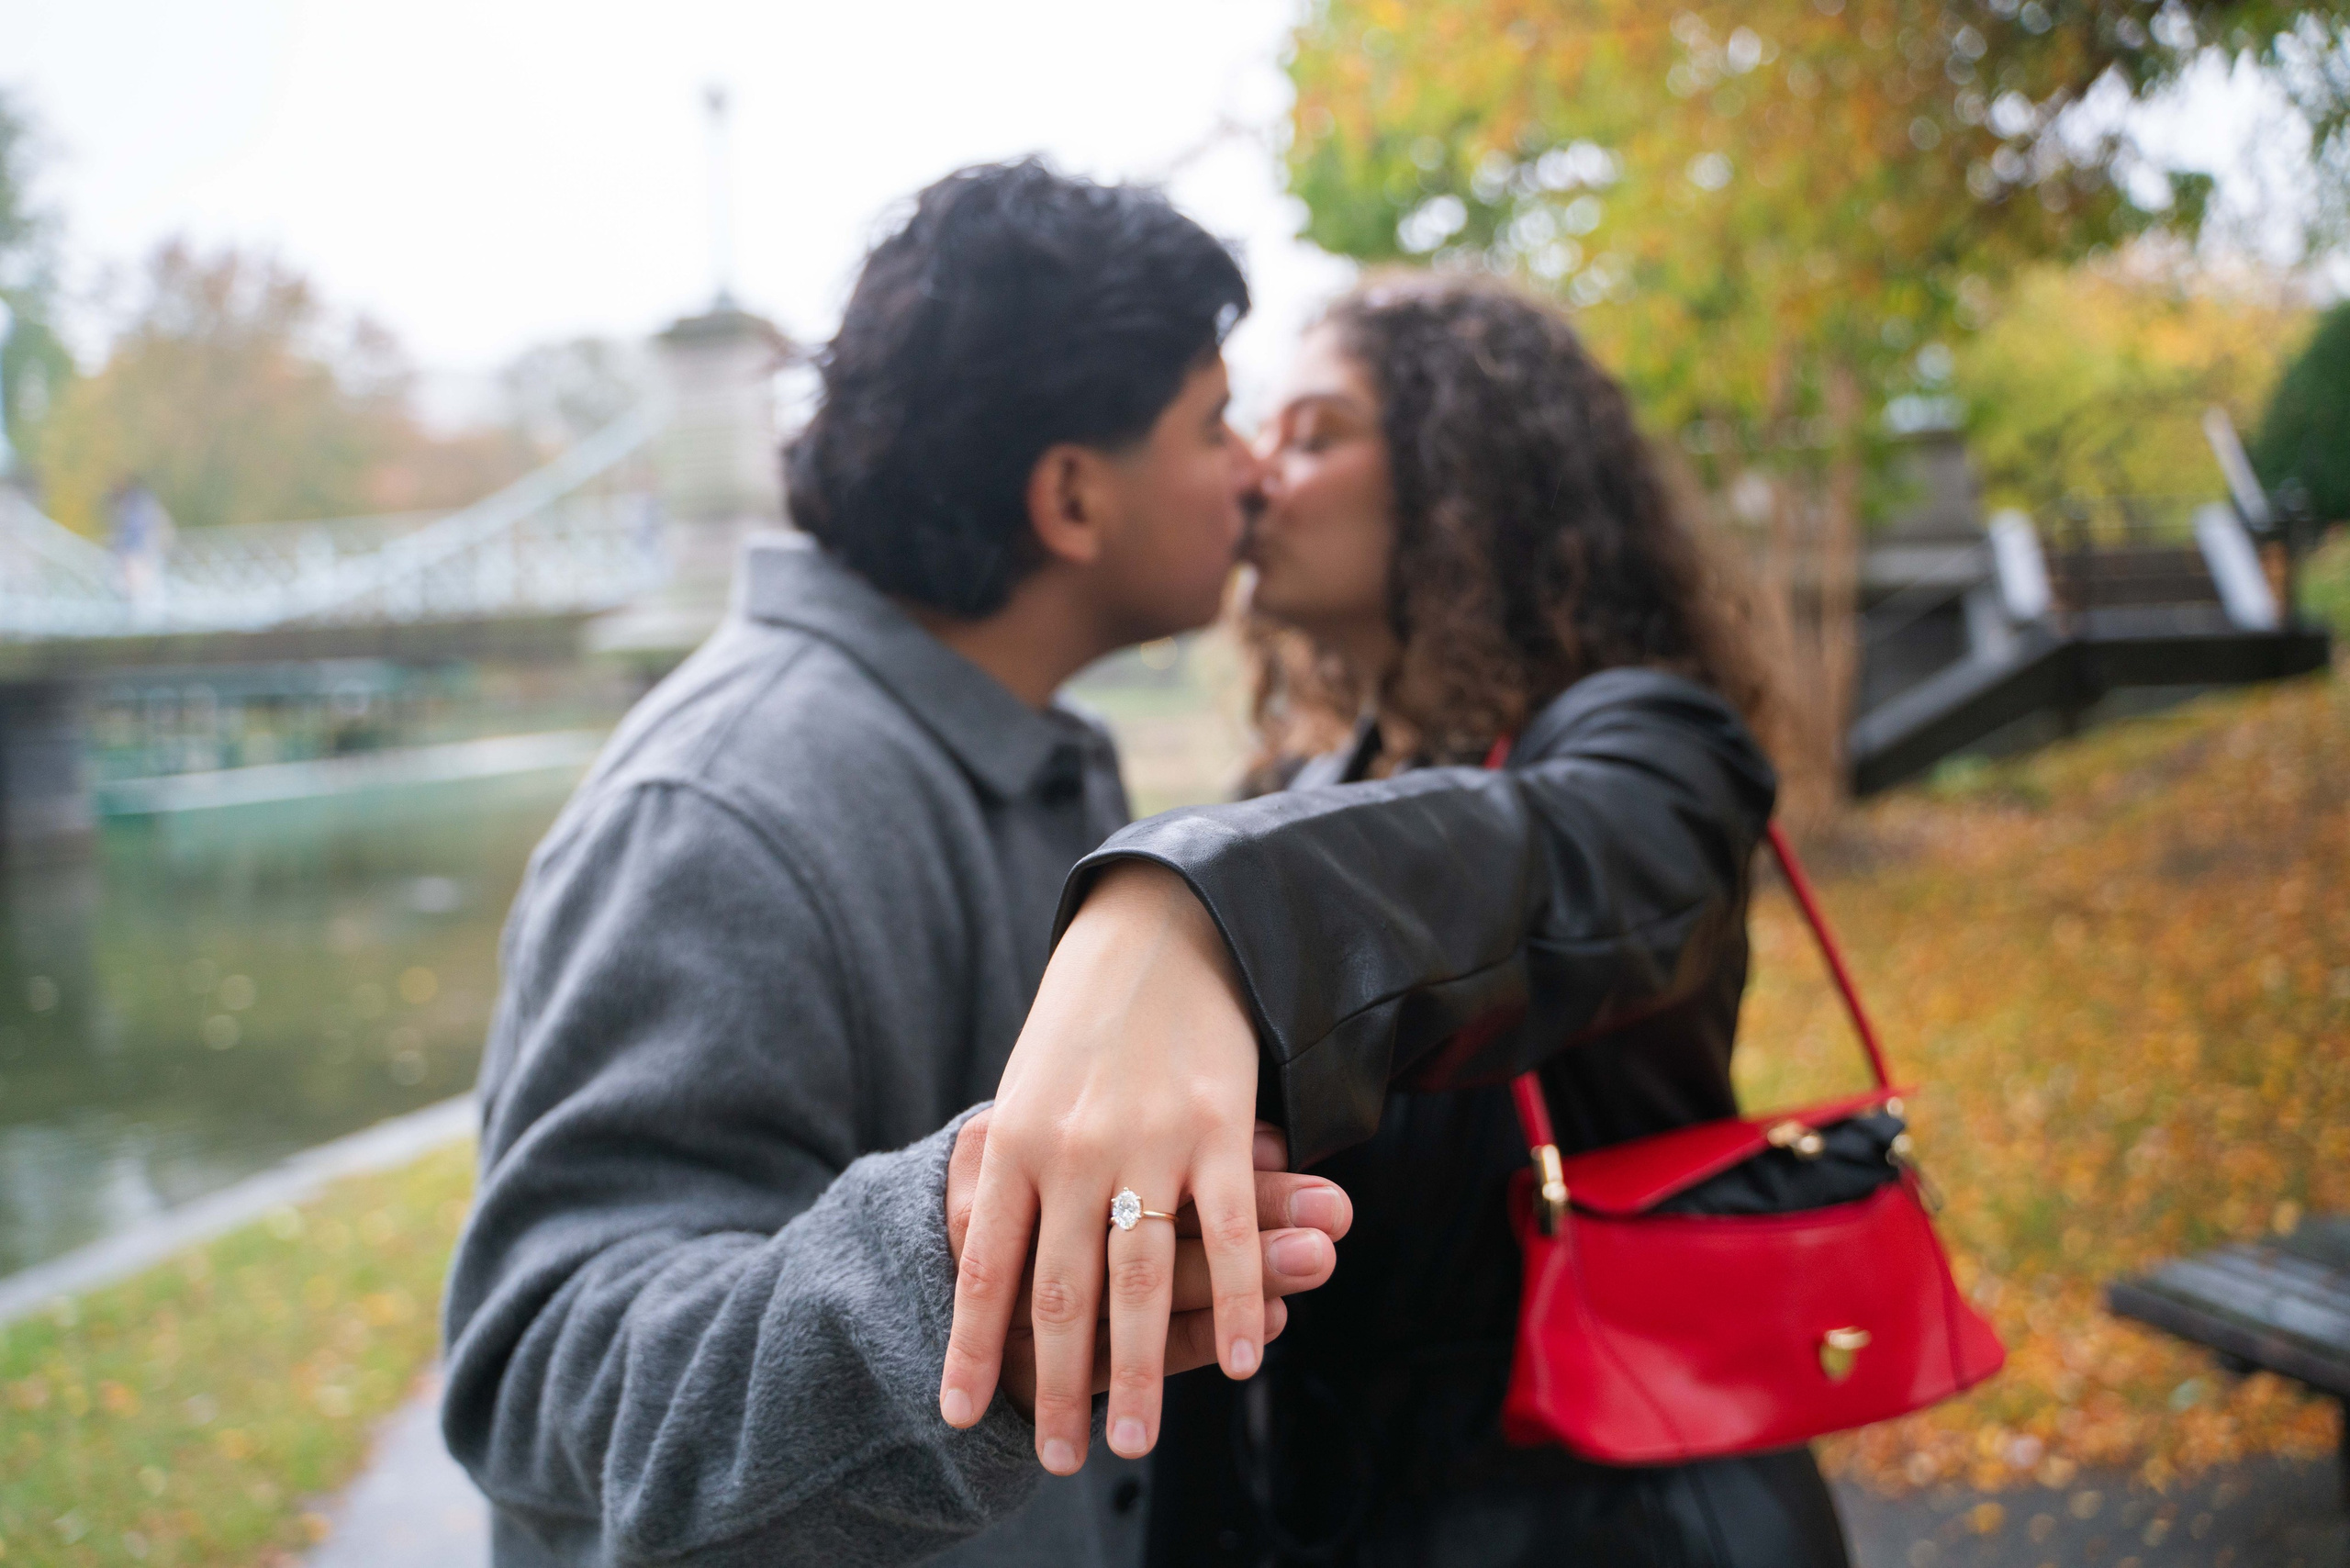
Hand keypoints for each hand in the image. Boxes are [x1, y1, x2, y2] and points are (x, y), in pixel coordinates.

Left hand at [939, 862, 1269, 1473]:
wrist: (1159, 928)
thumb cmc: (1083, 1025)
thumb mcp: (1024, 1090)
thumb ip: (1007, 1174)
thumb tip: (978, 1263)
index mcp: (1011, 1138)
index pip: (985, 1266)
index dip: (971, 1345)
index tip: (959, 1415)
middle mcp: (1072, 1145)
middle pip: (1062, 1292)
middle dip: (1056, 1386)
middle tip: (1059, 1460)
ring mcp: (1149, 1136)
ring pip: (1142, 1276)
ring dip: (1137, 1370)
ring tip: (1131, 1444)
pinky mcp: (1221, 1122)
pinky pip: (1227, 1229)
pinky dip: (1234, 1302)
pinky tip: (1235, 1365)